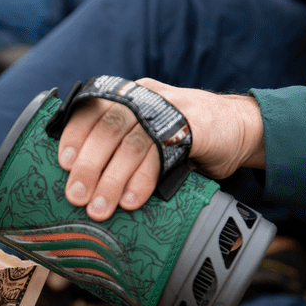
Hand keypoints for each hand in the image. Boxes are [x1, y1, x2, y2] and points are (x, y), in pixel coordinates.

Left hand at [58, 78, 264, 219]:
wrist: (242, 127)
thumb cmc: (186, 138)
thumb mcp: (149, 135)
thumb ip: (121, 148)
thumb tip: (83, 184)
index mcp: (129, 96)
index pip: (92, 109)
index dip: (74, 134)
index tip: (62, 163)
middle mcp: (146, 98)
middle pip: (108, 129)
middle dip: (89, 165)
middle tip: (76, 197)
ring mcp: (170, 109)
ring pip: (132, 143)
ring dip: (111, 179)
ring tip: (100, 208)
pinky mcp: (194, 126)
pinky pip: (162, 153)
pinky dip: (143, 180)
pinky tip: (131, 200)